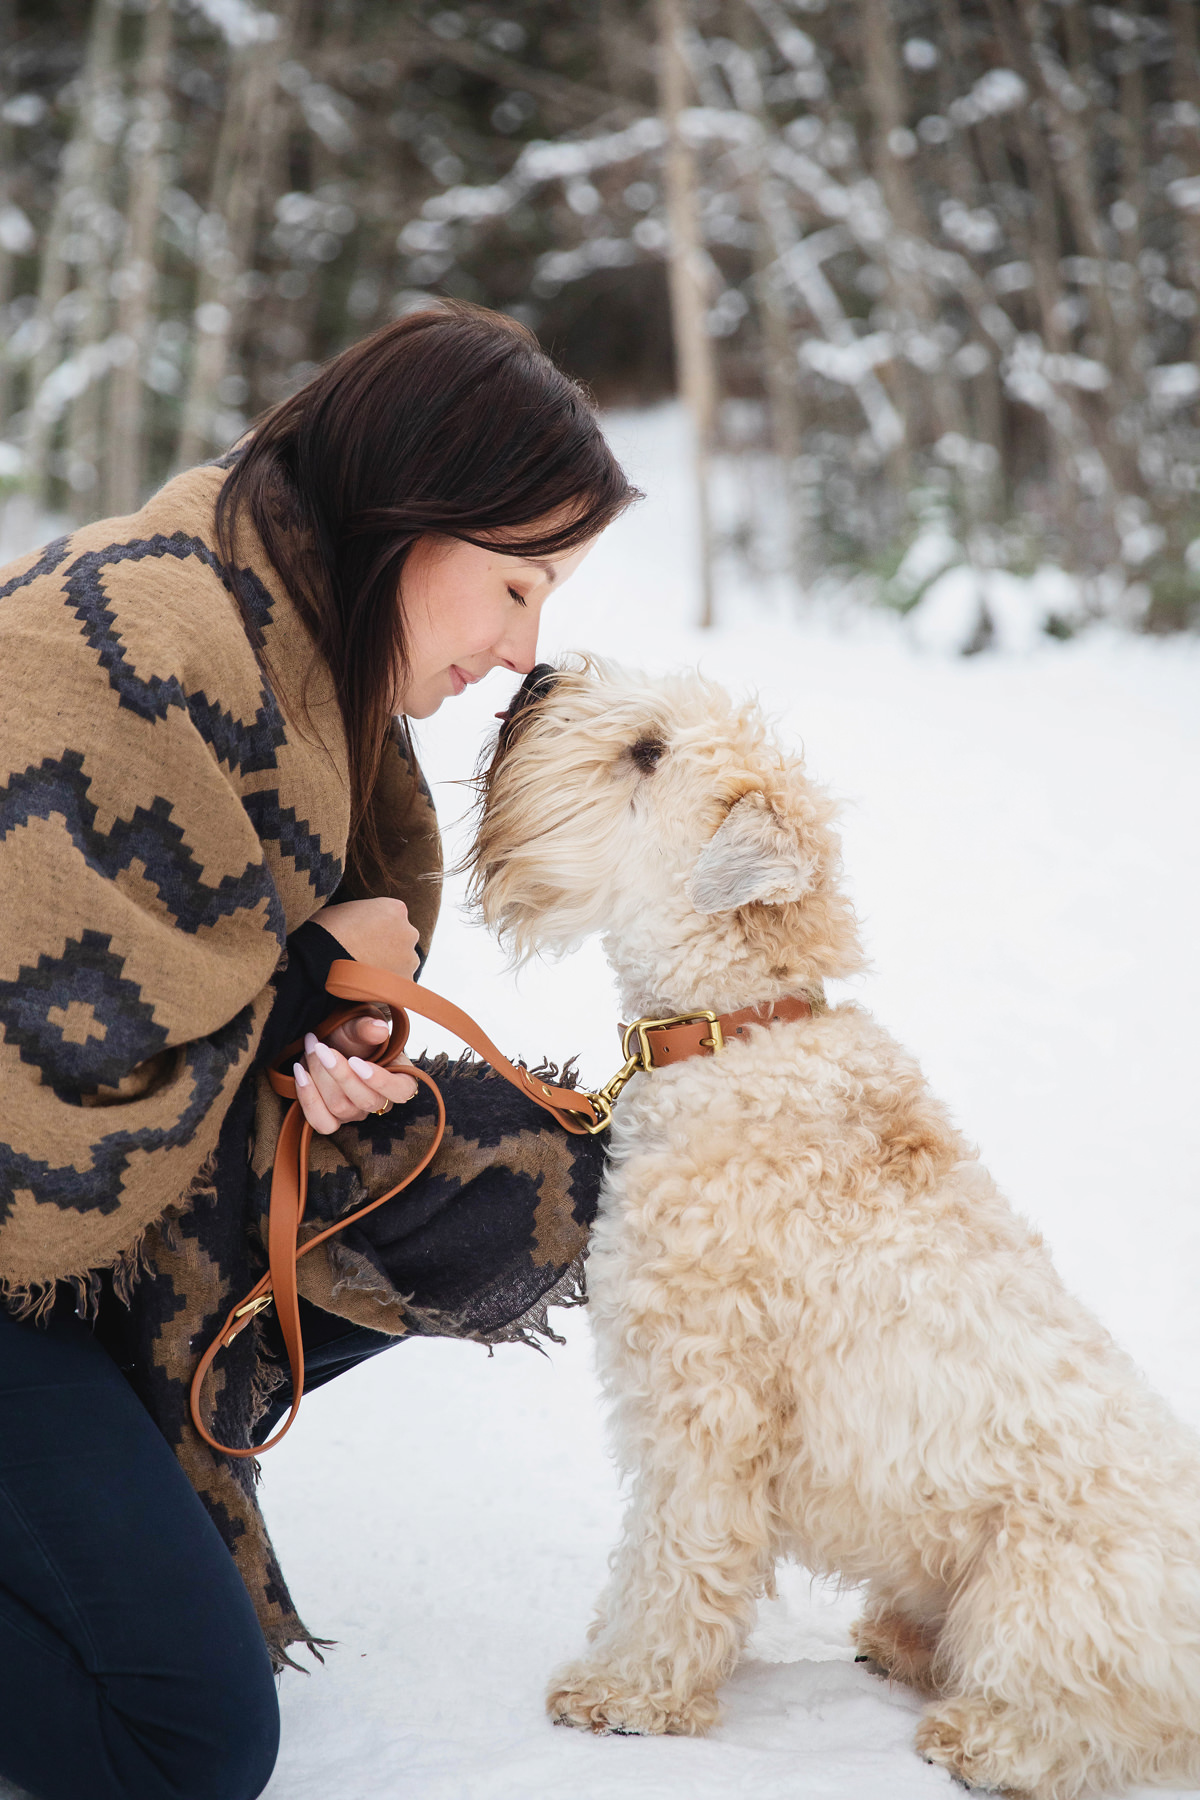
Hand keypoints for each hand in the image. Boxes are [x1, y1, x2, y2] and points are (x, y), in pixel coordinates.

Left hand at [293, 1014, 419, 1135]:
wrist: (327, 1042)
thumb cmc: (349, 1034)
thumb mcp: (358, 1024)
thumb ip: (367, 1027)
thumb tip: (379, 1030)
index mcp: (399, 1077)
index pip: (401, 1091)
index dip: (381, 1081)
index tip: (356, 1061)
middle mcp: (380, 1101)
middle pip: (365, 1101)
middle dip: (339, 1073)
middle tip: (322, 1048)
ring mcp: (356, 1113)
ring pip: (340, 1108)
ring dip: (320, 1077)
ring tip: (312, 1050)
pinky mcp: (333, 1119)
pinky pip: (321, 1122)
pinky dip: (308, 1099)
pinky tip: (301, 1074)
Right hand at [313, 897, 420, 978]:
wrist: (320, 962)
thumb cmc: (325, 932)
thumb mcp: (345, 910)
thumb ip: (363, 915)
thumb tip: (361, 924)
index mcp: (395, 909)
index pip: (394, 916)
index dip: (378, 927)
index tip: (365, 936)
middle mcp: (409, 932)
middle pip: (402, 939)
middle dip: (388, 946)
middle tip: (364, 955)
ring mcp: (409, 959)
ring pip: (403, 963)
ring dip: (389, 967)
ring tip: (363, 974)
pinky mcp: (404, 983)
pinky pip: (397, 984)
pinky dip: (385, 986)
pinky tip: (366, 987)